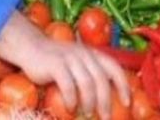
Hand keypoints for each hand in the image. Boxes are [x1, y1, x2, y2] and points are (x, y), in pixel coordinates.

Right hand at [0, 12, 129, 119]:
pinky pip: (68, 85)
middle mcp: (85, 55)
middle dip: (106, 100)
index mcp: (94, 54)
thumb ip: (91, 72)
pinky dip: (71, 99)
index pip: (115, 68)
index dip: (123, 85)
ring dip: (89, 102)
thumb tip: (106, 96)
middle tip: (105, 116)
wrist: (32, 46)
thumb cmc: (58, 59)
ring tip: (87, 114)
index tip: (127, 102)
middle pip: (101, 79)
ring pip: (87, 83)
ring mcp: (70, 59)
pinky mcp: (56, 65)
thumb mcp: (78, 61)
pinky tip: (71, 108)